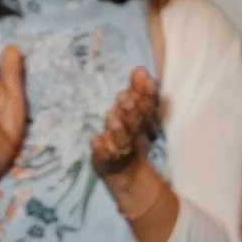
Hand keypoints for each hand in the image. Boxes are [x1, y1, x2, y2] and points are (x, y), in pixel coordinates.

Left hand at [89, 65, 163, 191]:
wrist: (124, 173)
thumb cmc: (127, 136)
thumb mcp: (133, 113)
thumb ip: (137, 91)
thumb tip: (140, 69)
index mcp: (139, 122)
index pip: (146, 108)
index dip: (147, 96)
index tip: (148, 81)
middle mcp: (132, 136)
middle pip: (134, 123)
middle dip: (132, 111)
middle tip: (128, 99)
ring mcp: (120, 149)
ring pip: (121, 140)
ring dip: (118, 129)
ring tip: (111, 117)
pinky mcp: (106, 160)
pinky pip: (103, 155)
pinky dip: (99, 148)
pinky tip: (93, 139)